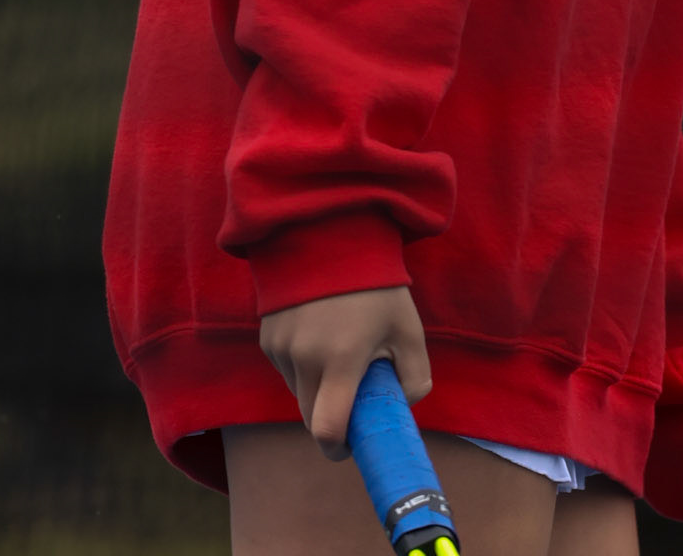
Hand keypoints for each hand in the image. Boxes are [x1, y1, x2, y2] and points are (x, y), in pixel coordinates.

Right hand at [259, 285, 431, 461]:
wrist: (331, 234)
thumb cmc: (376, 283)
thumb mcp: (408, 327)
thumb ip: (415, 375)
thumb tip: (403, 404)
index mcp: (341, 358)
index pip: (326, 429)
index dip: (337, 448)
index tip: (350, 445)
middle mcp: (304, 357)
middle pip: (310, 416)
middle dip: (331, 417)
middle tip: (354, 393)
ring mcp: (281, 346)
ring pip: (297, 392)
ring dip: (316, 387)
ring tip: (339, 347)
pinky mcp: (267, 336)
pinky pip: (285, 368)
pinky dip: (301, 366)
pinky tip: (319, 332)